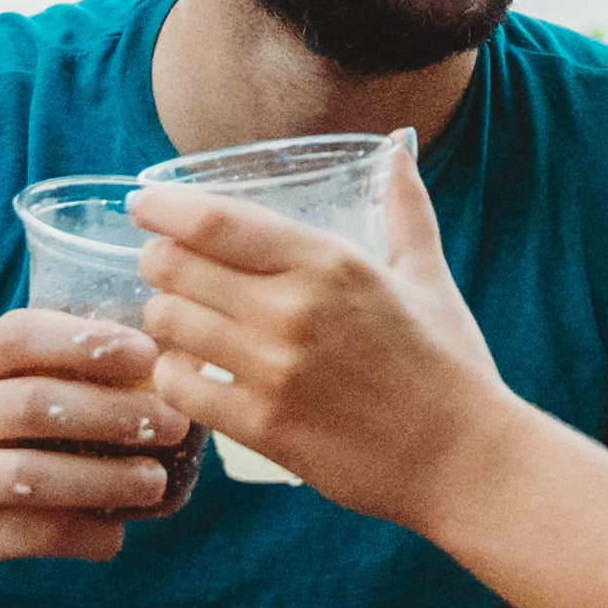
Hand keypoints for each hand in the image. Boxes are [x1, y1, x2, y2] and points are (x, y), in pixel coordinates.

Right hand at [0, 310, 190, 595]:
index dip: (85, 339)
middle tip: (173, 423)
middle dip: (110, 412)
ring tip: (154, 483)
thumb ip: (63, 379)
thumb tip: (177, 369)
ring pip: (31, 476)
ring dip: (103, 479)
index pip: (20, 336)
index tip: (147, 352)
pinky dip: (81, 536)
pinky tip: (114, 538)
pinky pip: (27, 535)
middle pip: (33, 404)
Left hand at [131, 138, 516, 526]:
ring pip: (169, 324)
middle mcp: (294, 309)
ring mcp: (274, 371)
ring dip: (162, 316)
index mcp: (331, 262)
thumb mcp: (428, 275)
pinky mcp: (263, 427)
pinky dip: (173, 374)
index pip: (215, 221)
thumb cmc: (448, 365)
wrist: (464, 460)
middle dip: (157, 261)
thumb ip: (405, 208)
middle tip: (161, 266)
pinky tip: (188, 370)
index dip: (164, 209)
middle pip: (177, 268)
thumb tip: (397, 148)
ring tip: (175, 317)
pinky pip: (181, 388)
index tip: (143, 204)